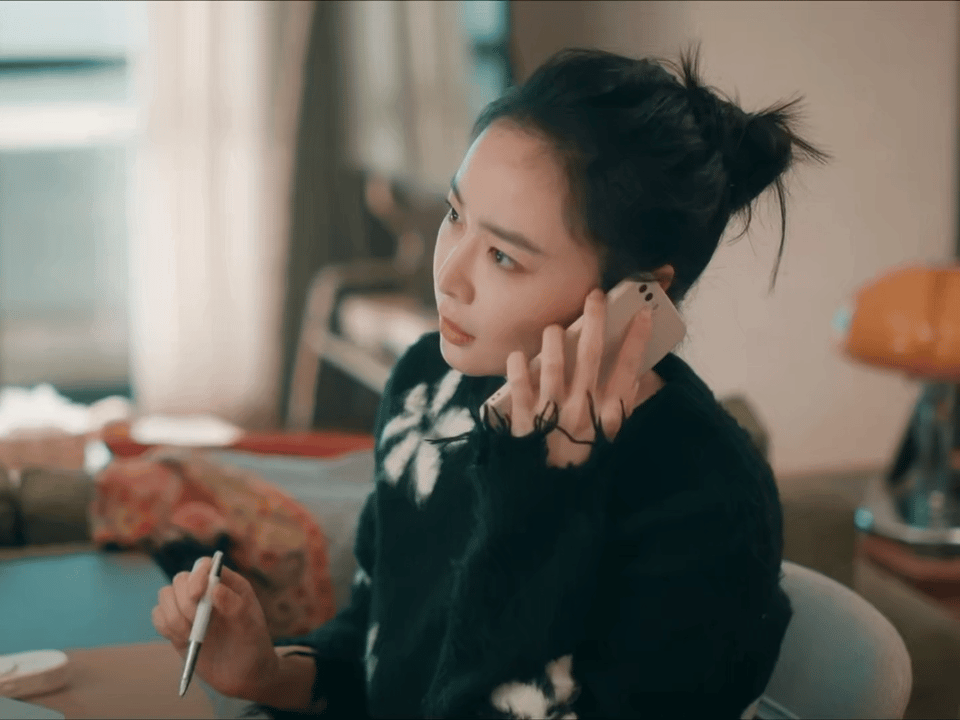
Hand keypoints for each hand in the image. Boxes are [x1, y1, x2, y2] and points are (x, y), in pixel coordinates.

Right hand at [152, 557, 279, 700]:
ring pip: (166, 595)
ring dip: (174, 615)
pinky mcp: (177, 626)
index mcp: (229, 584)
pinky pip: (158, 616)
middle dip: (185, 601)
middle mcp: (207, 592)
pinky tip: (183, 639)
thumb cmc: (253, 646)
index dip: (197, 575)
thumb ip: (236, 607)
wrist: (244, 675)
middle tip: (197, 622)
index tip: (197, 595)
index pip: (205, 565)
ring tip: (191, 635)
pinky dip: (165, 626)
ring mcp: (190, 608)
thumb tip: (215, 589)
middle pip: (181, 579)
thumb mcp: (251, 628)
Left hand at [506, 288, 652, 467]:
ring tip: (555, 327)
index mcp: (605, 418)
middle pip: (590, 358)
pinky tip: (517, 356)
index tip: (642, 314)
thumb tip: (645, 381)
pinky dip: (517, 370)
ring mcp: (550, 415)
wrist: (545, 504)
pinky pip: (518, 388)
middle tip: (595, 297)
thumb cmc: (579, 469)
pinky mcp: (522, 422)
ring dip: (554, 342)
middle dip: (595, 323)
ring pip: (553, 367)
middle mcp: (580, 412)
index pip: (626, 371)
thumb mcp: (609, 443)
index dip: (636, 341)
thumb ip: (624, 409)